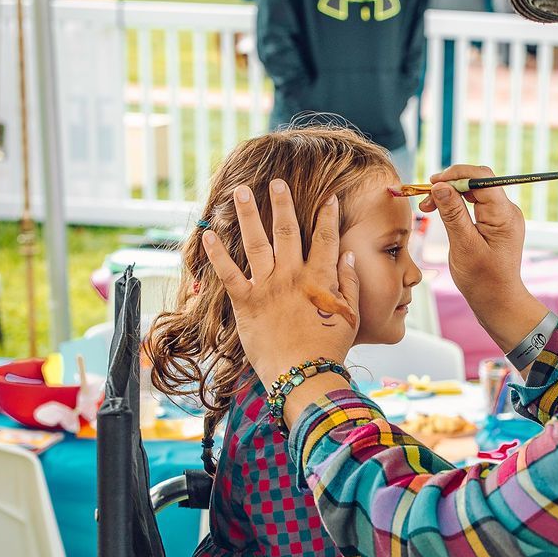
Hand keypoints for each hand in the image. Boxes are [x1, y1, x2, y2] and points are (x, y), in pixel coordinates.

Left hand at [201, 179, 358, 389]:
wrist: (303, 375)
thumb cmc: (328, 349)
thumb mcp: (349, 315)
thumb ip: (348, 283)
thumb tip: (346, 255)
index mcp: (320, 278)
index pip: (326, 238)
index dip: (328, 216)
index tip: (329, 197)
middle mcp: (292, 276)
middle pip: (288, 231)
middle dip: (282, 203)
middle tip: (277, 181)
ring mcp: (267, 287)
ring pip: (257, 242)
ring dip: (249, 214)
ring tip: (241, 192)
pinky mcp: (245, 303)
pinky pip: (228, 273)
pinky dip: (217, 254)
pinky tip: (208, 233)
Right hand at [418, 163, 547, 352]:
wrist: (498, 300)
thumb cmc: (483, 280)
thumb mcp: (463, 246)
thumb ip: (452, 214)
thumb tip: (440, 186)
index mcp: (504, 215)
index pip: (482, 179)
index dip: (456, 175)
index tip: (433, 183)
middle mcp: (507, 212)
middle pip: (477, 182)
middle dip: (450, 185)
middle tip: (425, 198)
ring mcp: (502, 217)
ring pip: (474, 192)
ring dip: (450, 194)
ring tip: (427, 207)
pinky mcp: (495, 223)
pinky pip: (476, 204)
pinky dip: (457, 205)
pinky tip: (441, 212)